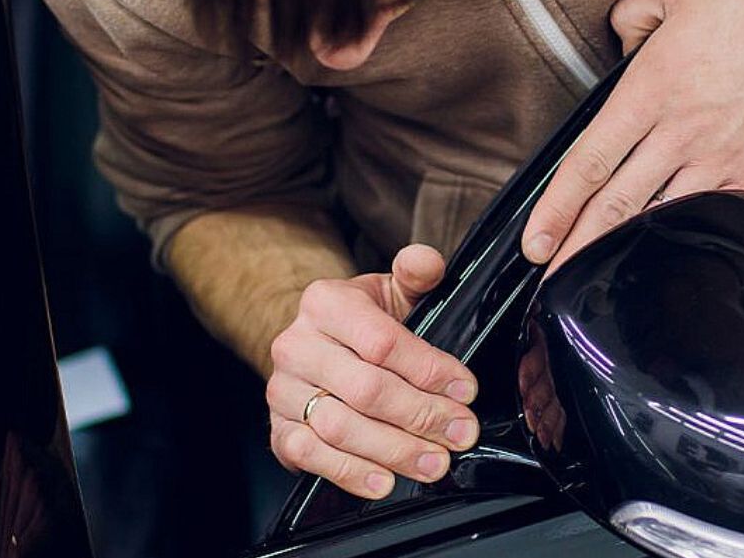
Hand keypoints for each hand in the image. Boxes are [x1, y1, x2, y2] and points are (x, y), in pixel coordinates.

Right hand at [266, 245, 479, 498]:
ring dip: (394, 450)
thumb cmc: (363, 321)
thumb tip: (428, 263)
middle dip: (422, 416)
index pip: (382, 342)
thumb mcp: (391, 290)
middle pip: (366, 390)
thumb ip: (417, 273)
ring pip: (340, 427)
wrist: (316, 346)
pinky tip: (384, 481)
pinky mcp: (278, 429)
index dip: (429, 370)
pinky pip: (310, 456)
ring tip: (434, 462)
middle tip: (460, 433)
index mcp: (326, 303)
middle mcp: (296, 345)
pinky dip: (350, 473)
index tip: (465, 390)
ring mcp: (283, 390)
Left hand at [521, 0, 743, 270]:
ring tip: (596, 280)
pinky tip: (661, 254)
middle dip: (577, 248)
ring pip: (658, 217)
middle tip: (550, 278)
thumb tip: (619, 38)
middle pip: (616, 205)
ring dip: (623, 252)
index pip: (589, 161)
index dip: (557, 207)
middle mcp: (681, 133)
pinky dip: (680, 236)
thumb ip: (631, 13)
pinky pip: (708, 213)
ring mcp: (719, 158)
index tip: (536, 238)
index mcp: (652, 91)